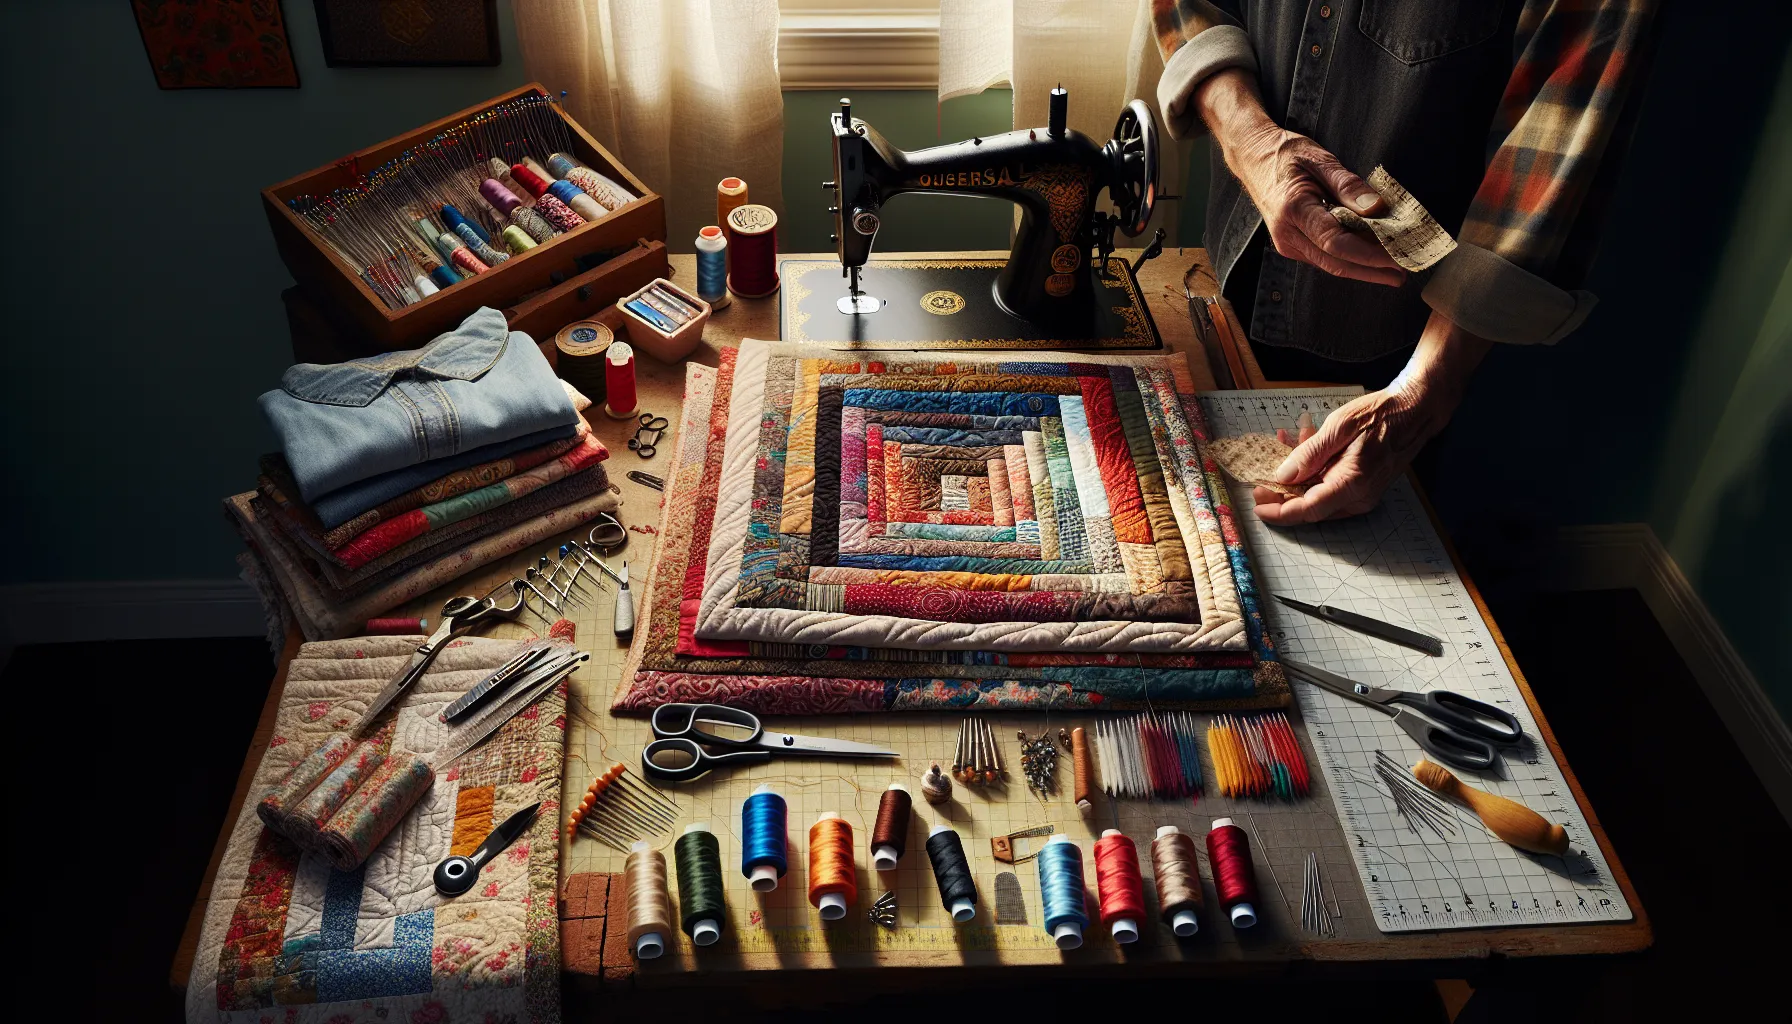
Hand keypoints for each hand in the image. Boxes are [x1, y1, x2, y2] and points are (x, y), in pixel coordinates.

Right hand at [1195, 69, 1404, 287]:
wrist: (1252, 158)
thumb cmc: (1285, 155)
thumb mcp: (1321, 160)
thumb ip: (1349, 186)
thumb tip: (1378, 209)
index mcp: (1293, 209)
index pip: (1336, 243)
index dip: (1370, 255)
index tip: (1397, 256)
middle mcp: (1287, 234)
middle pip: (1336, 263)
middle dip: (1372, 271)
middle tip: (1403, 272)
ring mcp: (1287, 243)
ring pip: (1331, 265)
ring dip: (1364, 268)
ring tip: (1394, 266)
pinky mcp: (1292, 245)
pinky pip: (1325, 258)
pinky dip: (1350, 259)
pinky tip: (1371, 255)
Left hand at [1253, 313, 1491, 523]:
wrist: (1416, 410)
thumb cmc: (1381, 415)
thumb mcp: (1338, 427)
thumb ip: (1308, 455)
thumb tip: (1282, 476)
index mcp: (1352, 484)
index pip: (1307, 510)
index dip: (1279, 512)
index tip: (1258, 507)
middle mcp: (1359, 497)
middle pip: (1310, 507)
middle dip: (1282, 495)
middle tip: (1260, 480)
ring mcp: (1363, 495)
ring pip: (1318, 497)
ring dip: (1296, 478)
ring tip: (1282, 447)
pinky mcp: (1364, 488)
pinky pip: (1330, 487)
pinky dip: (1313, 473)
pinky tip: (1302, 446)